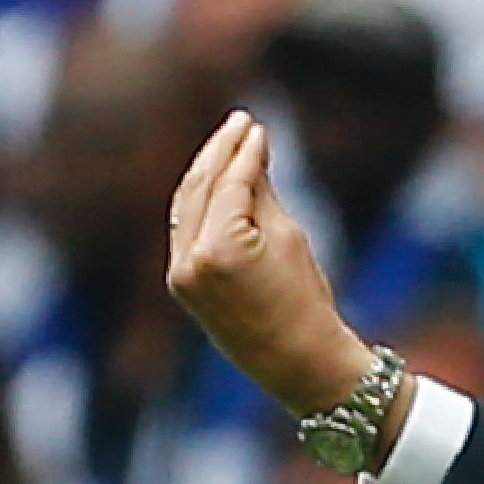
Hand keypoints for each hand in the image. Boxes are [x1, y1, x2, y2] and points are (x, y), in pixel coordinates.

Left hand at [165, 111, 371, 414]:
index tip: (257, 127)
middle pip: (198, 189)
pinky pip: (185, 229)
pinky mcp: (181, 284)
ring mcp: (180, 274)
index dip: (244, 152)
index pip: (228, 184)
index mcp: (218, 249)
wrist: (297, 361)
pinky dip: (199, 202)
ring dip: (205, 172)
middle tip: (239, 122)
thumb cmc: (304, 298)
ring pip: (186, 206)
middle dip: (218, 153)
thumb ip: (259, 190)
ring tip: (227, 142)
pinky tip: (214, 179)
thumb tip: (249, 150)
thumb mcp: (287, 236)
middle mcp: (189, 261)